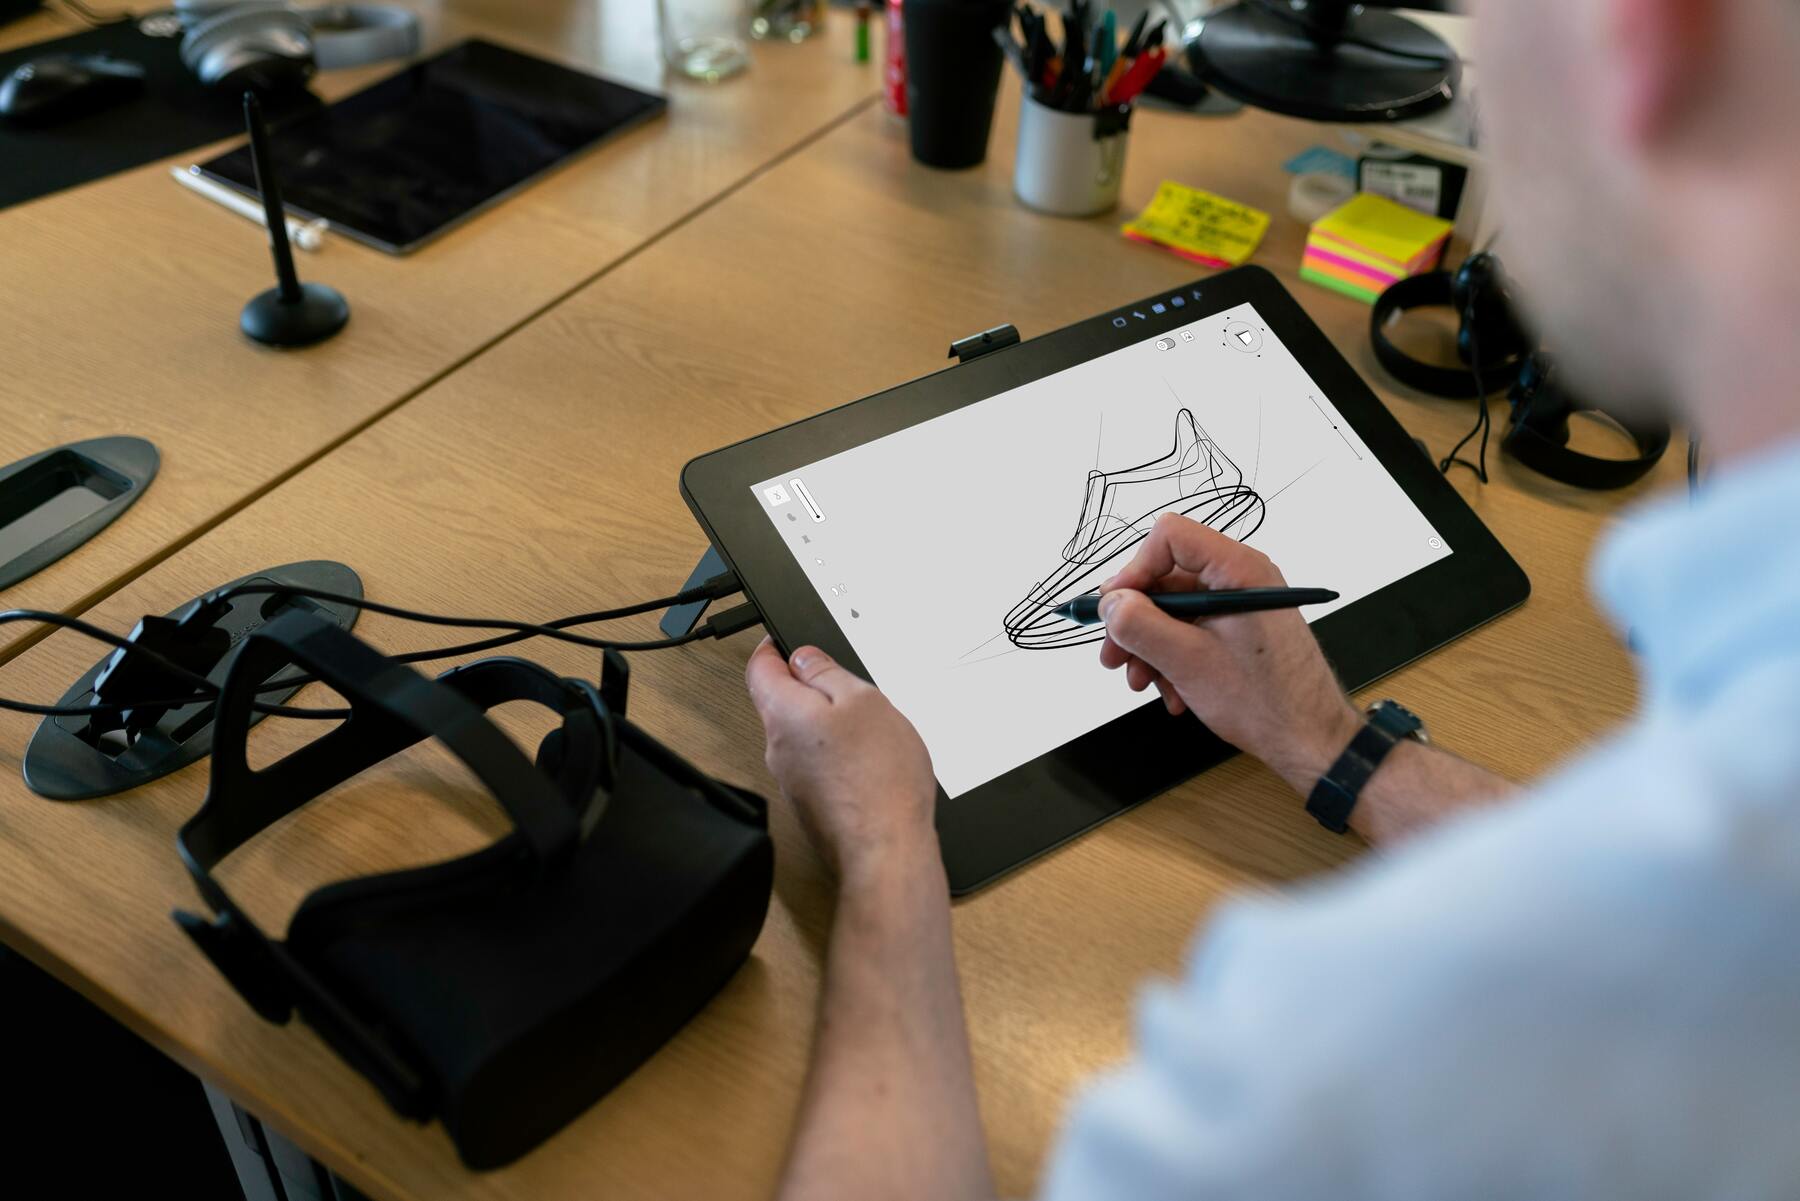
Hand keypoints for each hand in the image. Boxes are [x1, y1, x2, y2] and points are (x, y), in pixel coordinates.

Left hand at [745, 637, 937, 882]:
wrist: (886, 850)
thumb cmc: (878, 779)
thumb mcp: (862, 701)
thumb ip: (827, 673)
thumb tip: (803, 657)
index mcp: (783, 714)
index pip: (759, 668)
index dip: (773, 646)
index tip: (789, 638)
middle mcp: (778, 748)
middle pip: (781, 702)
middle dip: (811, 688)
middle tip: (850, 685)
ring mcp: (792, 779)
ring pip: (803, 735)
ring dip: (830, 725)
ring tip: (870, 730)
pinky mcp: (811, 803)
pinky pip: (818, 765)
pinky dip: (840, 756)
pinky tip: (871, 763)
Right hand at [1097, 514, 1360, 791]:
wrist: (1309, 740)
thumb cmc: (1268, 702)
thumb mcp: (1187, 661)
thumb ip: (1140, 625)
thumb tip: (1111, 604)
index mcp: (1238, 570)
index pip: (1170, 537)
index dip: (1135, 569)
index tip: (1116, 607)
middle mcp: (1241, 580)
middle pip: (1166, 578)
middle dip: (1135, 621)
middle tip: (1113, 653)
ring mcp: (1240, 606)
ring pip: (1174, 610)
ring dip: (1150, 647)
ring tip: (1142, 681)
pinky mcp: (1239, 631)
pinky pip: (1191, 631)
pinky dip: (1173, 659)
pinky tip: (1173, 691)